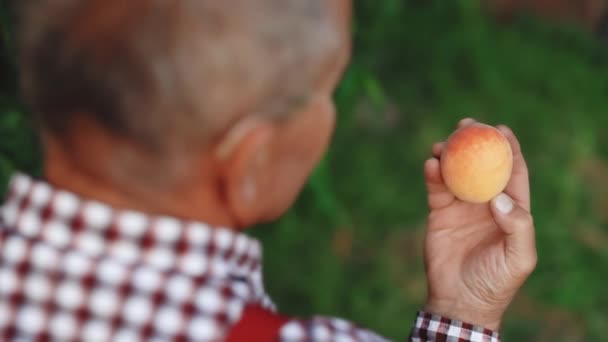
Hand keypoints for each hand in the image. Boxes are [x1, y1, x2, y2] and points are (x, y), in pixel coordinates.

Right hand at [422, 118, 536, 330]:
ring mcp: (461, 206)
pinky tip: (431, 165)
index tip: (500, 129)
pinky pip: (436, 188)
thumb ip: (518, 226)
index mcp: (510, 209)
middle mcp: (486, 203)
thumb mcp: (518, 257)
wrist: (459, 299)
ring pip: (456, 172)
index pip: (512, 172)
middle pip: (481, 165)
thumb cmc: (496, 281)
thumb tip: (499, 197)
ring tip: (443, 143)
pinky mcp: (439, 212)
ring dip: (450, 154)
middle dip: (475, 143)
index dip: (509, 149)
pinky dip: (433, 174)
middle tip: (467, 126)